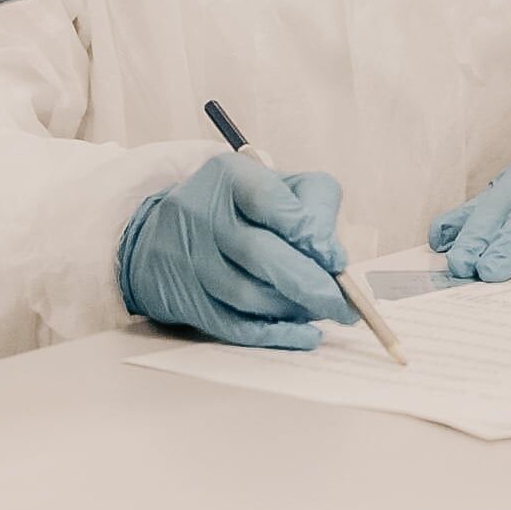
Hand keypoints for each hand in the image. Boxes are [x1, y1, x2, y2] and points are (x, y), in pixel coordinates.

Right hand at [118, 147, 351, 349]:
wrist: (166, 233)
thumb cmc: (238, 209)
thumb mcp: (273, 185)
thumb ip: (312, 208)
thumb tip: (335, 262)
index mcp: (227, 175)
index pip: (269, 200)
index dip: (310, 233)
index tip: (336, 259)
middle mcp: (200, 212)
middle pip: (258, 252)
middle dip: (310, 283)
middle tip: (344, 304)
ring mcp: (189, 259)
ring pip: (247, 294)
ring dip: (293, 309)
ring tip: (320, 310)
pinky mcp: (187, 299)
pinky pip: (234, 325)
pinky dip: (275, 334)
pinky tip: (304, 334)